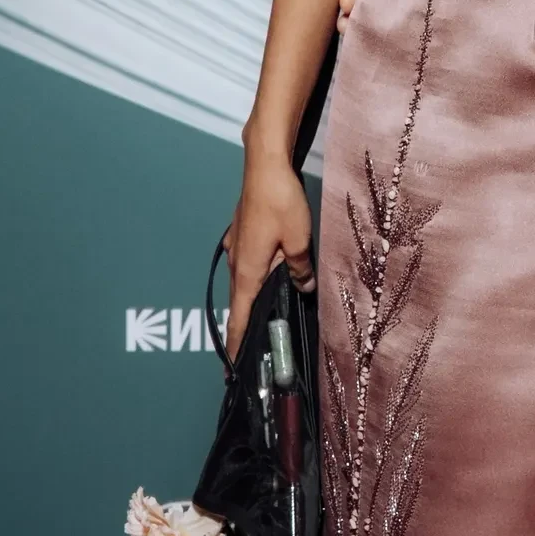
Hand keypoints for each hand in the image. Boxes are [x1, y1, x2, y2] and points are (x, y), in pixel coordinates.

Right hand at [224, 153, 314, 355]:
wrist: (265, 165)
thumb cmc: (280, 201)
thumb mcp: (299, 240)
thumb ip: (300, 269)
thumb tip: (303, 287)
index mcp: (246, 272)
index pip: (238, 320)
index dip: (235, 347)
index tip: (231, 371)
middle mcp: (235, 262)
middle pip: (239, 304)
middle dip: (246, 328)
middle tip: (255, 350)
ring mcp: (235, 246)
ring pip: (244, 282)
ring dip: (252, 300)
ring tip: (265, 318)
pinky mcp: (241, 233)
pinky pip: (247, 264)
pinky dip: (255, 277)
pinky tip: (270, 275)